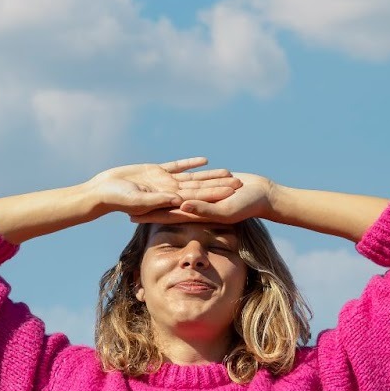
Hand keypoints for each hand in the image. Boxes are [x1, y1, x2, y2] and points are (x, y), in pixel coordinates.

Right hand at [84, 158, 241, 217]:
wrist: (101, 192)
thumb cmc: (116, 199)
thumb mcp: (139, 200)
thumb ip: (158, 200)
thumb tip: (179, 199)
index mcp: (168, 201)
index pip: (197, 198)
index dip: (215, 195)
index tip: (233, 193)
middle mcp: (169, 193)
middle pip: (200, 189)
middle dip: (219, 186)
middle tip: (240, 183)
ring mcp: (163, 182)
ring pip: (192, 178)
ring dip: (209, 175)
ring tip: (228, 171)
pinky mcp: (155, 172)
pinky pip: (177, 167)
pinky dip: (190, 164)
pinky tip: (205, 160)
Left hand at [129, 172, 276, 225]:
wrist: (263, 195)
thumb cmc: (247, 205)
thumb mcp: (225, 210)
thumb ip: (203, 209)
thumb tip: (181, 207)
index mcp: (197, 214)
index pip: (167, 215)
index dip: (150, 216)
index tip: (131, 216)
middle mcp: (196, 206)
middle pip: (166, 205)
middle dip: (148, 205)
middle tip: (126, 203)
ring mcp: (201, 195)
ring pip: (175, 191)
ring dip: (158, 191)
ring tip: (139, 188)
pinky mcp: (206, 184)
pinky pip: (187, 179)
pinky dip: (176, 177)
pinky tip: (164, 174)